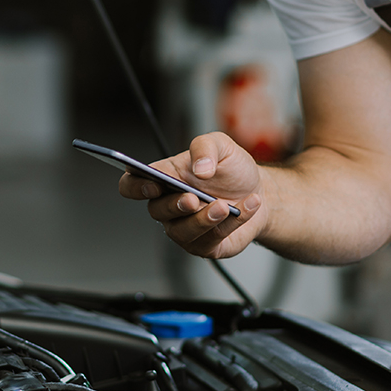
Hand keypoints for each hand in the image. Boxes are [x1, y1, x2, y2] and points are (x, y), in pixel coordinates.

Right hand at [118, 132, 264, 258]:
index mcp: (165, 178)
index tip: (153, 184)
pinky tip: (246, 207)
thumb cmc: (231, 170)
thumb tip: (199, 168)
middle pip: (157, 211)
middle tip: (194, 199)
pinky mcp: (205, 245)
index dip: (135, 186)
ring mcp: (185, 227)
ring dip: (204, 220)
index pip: (132, 184)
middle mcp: (170, 205)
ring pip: (183, 231)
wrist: (258, 191)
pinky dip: (231, 224)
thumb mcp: (221, 145)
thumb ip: (205, 147)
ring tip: (225, 207)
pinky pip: (210, 240)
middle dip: (175, 206)